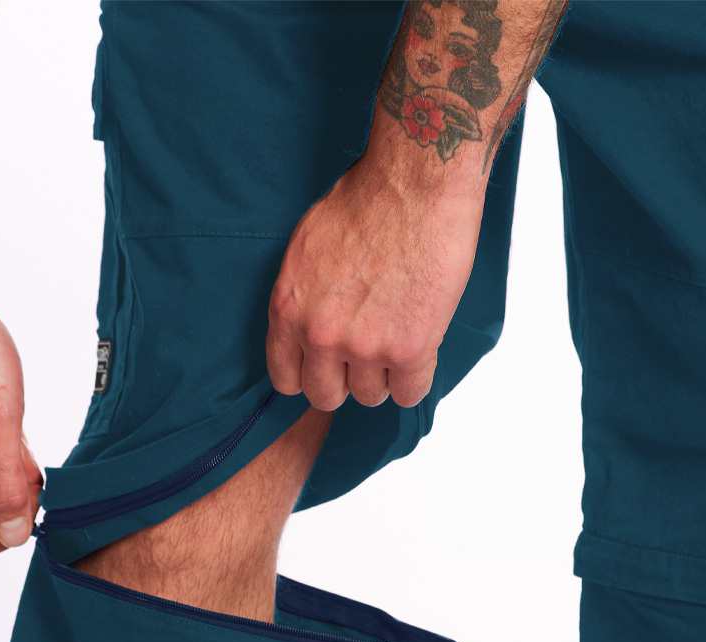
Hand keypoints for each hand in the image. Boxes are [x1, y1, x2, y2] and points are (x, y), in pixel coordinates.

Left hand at [266, 149, 483, 410]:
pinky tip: (420, 351)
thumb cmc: (366, 199)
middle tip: (365, 354)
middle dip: (345, 380)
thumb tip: (309, 327)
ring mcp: (364, 347)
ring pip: (370, 396)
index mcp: (288, 310)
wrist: (415, 182)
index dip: (310, 373)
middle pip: (326, 396)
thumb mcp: (306, 249)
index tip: (327, 365)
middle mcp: (320, 335)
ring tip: (397, 339)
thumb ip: (303, 299)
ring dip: (384, 376)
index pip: (285, 379)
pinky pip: (409, 393)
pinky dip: (415, 379)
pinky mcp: (409, 349)